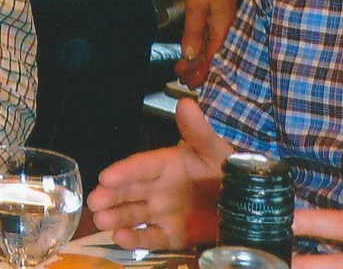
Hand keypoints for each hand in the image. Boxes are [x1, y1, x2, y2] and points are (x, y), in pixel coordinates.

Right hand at [89, 98, 230, 250]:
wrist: (248, 205)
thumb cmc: (227, 173)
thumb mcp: (215, 151)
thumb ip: (198, 132)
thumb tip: (185, 103)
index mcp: (166, 165)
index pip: (141, 166)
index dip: (124, 171)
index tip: (106, 176)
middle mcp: (158, 189)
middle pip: (130, 191)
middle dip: (110, 195)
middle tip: (94, 201)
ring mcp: (163, 213)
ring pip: (134, 214)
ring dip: (117, 217)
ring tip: (102, 221)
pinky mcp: (172, 235)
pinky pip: (152, 238)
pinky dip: (136, 239)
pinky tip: (120, 238)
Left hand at [176, 0, 239, 86]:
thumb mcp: (196, 7)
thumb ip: (193, 32)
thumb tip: (189, 57)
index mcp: (222, 30)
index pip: (211, 59)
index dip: (199, 72)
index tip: (187, 83)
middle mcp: (226, 30)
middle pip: (212, 56)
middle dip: (197, 69)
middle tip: (181, 80)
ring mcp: (224, 23)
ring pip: (211, 48)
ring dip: (197, 59)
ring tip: (183, 68)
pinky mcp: (220, 16)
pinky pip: (211, 38)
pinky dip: (201, 47)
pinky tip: (194, 50)